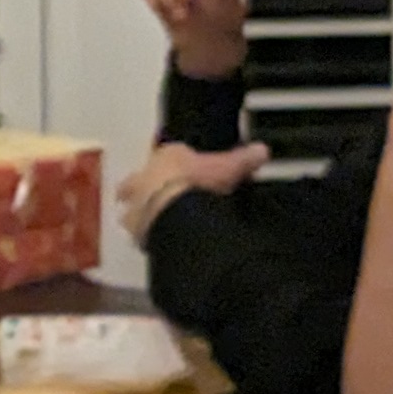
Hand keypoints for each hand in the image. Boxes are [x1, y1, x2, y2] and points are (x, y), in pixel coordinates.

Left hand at [117, 140, 269, 237]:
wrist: (174, 211)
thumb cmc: (197, 182)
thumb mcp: (228, 166)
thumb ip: (244, 159)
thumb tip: (262, 150)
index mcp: (165, 157)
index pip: (166, 155)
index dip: (175, 163)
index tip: (183, 170)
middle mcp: (144, 179)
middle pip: (135, 181)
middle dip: (141, 187)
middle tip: (152, 195)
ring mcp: (137, 207)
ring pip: (131, 209)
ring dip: (140, 214)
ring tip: (155, 222)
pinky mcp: (138, 232)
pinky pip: (139, 235)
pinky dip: (148, 238)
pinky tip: (159, 243)